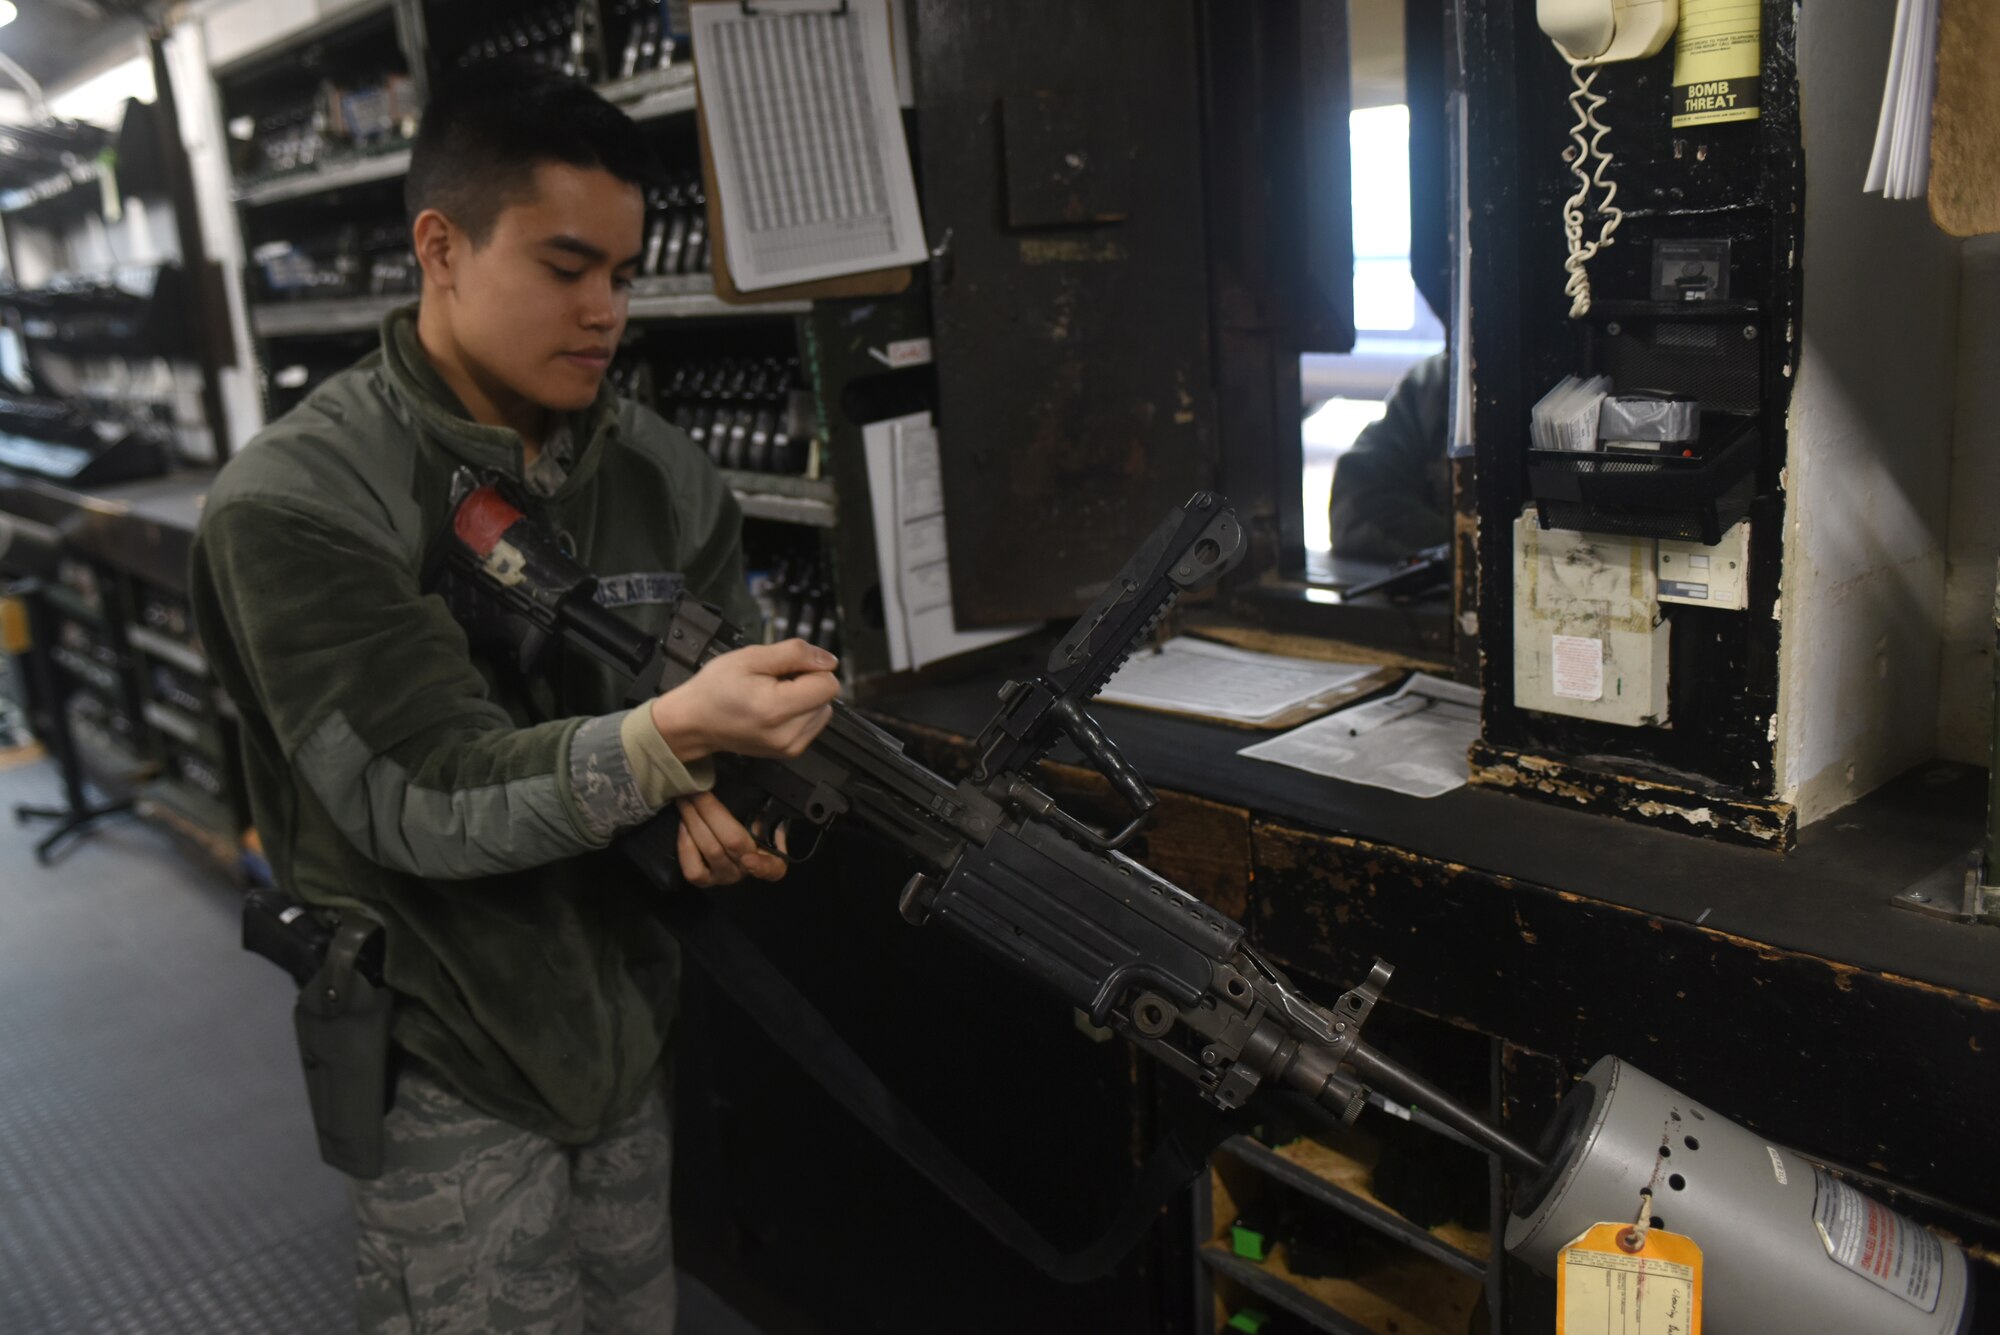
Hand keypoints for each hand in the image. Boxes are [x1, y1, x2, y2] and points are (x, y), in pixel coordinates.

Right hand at [649, 638, 839, 761]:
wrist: (694, 722)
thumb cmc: (715, 688)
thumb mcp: (750, 657)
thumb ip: (795, 654)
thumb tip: (829, 660)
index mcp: (776, 709)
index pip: (828, 684)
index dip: (811, 668)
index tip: (786, 669)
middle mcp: (787, 734)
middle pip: (826, 698)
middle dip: (806, 683)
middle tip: (773, 681)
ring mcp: (790, 747)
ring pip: (823, 710)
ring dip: (804, 698)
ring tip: (772, 695)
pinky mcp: (790, 752)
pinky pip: (812, 723)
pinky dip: (799, 712)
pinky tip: (774, 708)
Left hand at [674, 791, 787, 885]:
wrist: (727, 841)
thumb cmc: (747, 827)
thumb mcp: (761, 819)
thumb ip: (763, 815)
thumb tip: (757, 803)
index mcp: (769, 858)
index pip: (773, 868)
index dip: (762, 865)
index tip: (749, 858)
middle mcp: (747, 870)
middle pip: (731, 842)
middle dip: (710, 811)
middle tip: (695, 790)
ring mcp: (725, 877)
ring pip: (711, 851)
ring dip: (694, 821)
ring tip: (686, 801)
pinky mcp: (705, 881)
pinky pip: (693, 870)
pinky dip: (685, 846)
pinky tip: (682, 825)